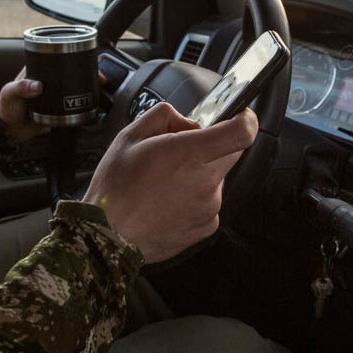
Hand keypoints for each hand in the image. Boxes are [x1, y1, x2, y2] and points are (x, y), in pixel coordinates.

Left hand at [0, 68, 109, 142]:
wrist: (8, 131)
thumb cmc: (5, 109)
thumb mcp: (10, 94)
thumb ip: (21, 88)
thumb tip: (38, 85)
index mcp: (36, 70)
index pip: (55, 57)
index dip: (70, 55)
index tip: (83, 57)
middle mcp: (47, 80)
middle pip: (70, 70)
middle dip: (86, 70)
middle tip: (98, 74)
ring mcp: (54, 93)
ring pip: (75, 84)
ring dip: (88, 84)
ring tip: (100, 84)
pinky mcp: (58, 107)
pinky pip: (74, 101)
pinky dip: (85, 100)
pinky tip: (95, 100)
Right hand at [82, 102, 257, 262]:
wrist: (107, 237)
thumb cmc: (115, 189)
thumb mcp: (130, 136)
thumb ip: (164, 116)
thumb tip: (186, 121)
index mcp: (190, 155)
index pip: (242, 132)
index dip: (244, 119)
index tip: (238, 116)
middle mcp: (206, 182)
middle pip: (231, 152)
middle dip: (211, 146)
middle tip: (179, 152)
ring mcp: (209, 207)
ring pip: (217, 177)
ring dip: (200, 173)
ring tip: (165, 182)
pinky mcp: (207, 226)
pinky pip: (209, 201)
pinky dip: (195, 197)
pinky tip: (168, 201)